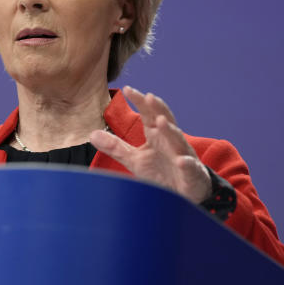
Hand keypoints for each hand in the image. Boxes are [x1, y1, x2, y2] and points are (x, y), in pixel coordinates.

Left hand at [89, 86, 210, 202]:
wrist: (182, 195)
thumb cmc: (160, 173)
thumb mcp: (134, 159)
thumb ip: (115, 146)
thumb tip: (92, 134)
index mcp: (157, 135)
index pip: (148, 114)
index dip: (140, 101)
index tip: (127, 89)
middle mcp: (171, 142)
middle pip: (166, 120)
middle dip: (158, 108)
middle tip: (149, 96)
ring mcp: (183, 156)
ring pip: (178, 141)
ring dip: (171, 131)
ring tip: (161, 121)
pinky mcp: (191, 175)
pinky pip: (190, 168)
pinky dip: (187, 164)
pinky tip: (181, 161)